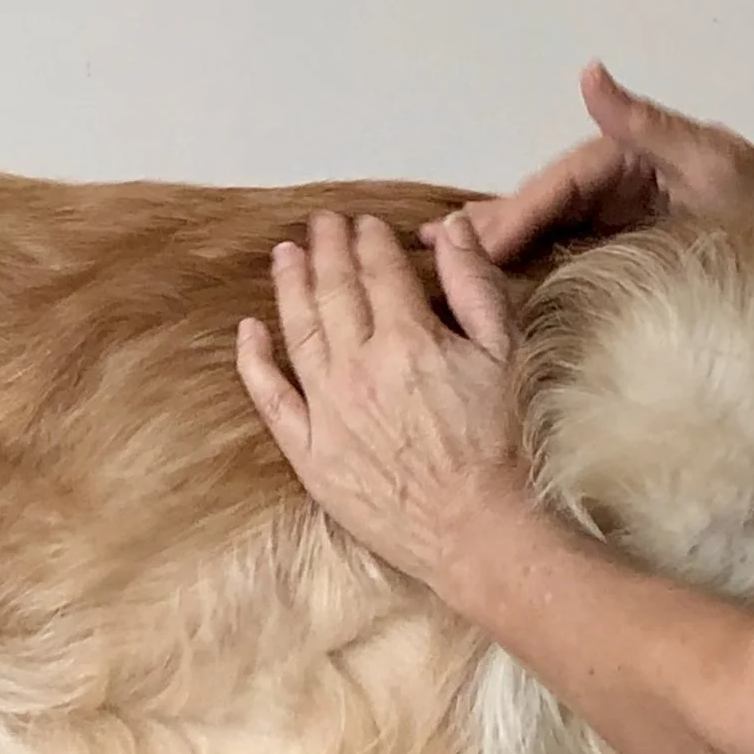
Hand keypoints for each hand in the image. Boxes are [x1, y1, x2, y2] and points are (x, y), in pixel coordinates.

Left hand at [236, 212, 529, 587]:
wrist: (480, 530)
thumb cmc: (502, 446)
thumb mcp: (504, 354)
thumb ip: (473, 286)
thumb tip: (449, 229)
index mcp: (408, 340)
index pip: (377, 272)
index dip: (368, 242)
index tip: (363, 224)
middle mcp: (358, 368)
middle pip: (332, 292)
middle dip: (325, 250)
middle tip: (320, 223)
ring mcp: (327, 409)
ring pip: (297, 331)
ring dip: (289, 286)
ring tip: (285, 255)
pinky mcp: (308, 451)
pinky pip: (270, 396)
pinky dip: (254, 359)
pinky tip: (248, 330)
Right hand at [430, 63, 753, 266]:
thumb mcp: (709, 160)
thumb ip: (645, 122)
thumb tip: (589, 72)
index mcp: (623, 157)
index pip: (554, 186)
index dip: (513, 213)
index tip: (474, 242)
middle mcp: (611, 183)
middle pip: (536, 205)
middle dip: (486, 227)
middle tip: (433, 253)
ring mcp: (613, 215)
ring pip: (541, 228)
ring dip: (493, 244)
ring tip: (441, 261)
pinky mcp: (620, 246)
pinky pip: (561, 252)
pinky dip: (524, 263)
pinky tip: (490, 280)